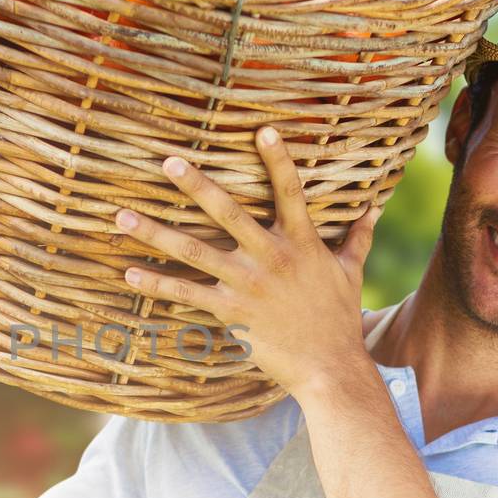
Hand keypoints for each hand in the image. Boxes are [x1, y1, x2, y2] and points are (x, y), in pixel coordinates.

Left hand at [113, 127, 382, 396]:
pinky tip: (130, 273)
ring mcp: (247, 284)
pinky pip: (187, 293)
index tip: (262, 131)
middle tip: (167, 161)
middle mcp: (271, 257)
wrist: (330, 366)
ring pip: (195, 251)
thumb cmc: (339, 317)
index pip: (290, 192)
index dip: (278, 160)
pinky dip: (158, 283)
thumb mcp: (351, 271)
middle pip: (228, 213)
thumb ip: (357, 236)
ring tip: (122, 218)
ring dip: (155, 234)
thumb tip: (375, 206)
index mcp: (302, 242)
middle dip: (196, 185)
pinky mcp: (231, 312)